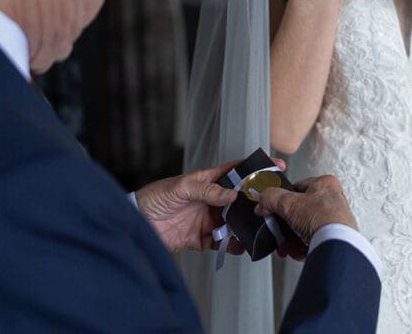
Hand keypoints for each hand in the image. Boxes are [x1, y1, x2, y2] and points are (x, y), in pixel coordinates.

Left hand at [134, 158, 285, 253]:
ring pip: (235, 224)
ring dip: (246, 227)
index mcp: (208, 182)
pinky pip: (223, 243)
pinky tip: (239, 246)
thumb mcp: (181, 188)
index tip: (276, 166)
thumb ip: (207, 190)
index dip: (254, 169)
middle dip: (256, 203)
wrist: (136, 223)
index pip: (236, 172)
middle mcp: (212, 201)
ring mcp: (208, 220)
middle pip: (240, 201)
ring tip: (258, 230)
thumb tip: (232, 195)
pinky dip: (233, 246)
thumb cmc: (156, 197)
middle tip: (272, 207)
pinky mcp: (202, 239)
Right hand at [254, 174, 357, 259]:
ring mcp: (335, 219)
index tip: (274, 208)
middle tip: (279, 231)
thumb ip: (270, 198)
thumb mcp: (288, 203)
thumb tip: (262, 201)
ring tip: (286, 245)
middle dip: (286, 225)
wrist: (336, 246)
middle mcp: (333, 200)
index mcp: (325, 184)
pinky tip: (297, 251)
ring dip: (292, 238)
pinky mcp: (335, 237)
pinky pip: (313, 240)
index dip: (283, 198)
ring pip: (304, 228)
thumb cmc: (322, 219)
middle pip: (299, 211)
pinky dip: (302, 247)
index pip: (297, 187)